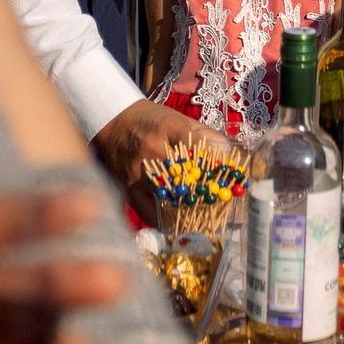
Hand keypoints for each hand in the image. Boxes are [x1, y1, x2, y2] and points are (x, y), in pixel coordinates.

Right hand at [91, 98, 237, 223]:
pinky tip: (181, 224)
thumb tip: (229, 153)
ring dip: (190, 209)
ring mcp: (138, 172)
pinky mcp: (128, 189)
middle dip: (207, 191)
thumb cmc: (149, 121)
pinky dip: (168, 220)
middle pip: (187, 177)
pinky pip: (151, 212)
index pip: (199, 144)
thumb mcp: (176, 119)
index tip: (232, 176)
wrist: (111, 123)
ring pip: (171, 198)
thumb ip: (203, 135)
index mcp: (167, 127)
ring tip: (208, 218)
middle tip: (224, 203)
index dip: (218, 163)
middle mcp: (152, 149)